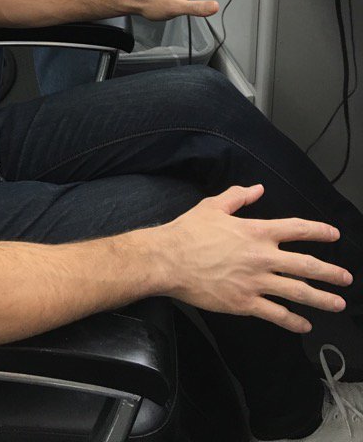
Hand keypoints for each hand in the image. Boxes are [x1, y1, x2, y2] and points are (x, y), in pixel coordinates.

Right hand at [162, 185, 351, 332]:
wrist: (169, 259)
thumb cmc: (189, 232)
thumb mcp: (213, 206)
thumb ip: (238, 196)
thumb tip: (257, 189)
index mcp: (256, 231)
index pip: (297, 229)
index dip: (319, 231)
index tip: (334, 235)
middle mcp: (262, 257)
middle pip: (306, 265)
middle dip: (331, 272)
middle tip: (346, 278)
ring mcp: (255, 282)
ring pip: (298, 292)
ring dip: (322, 299)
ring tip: (338, 304)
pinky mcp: (244, 302)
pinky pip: (276, 314)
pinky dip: (293, 321)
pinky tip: (304, 325)